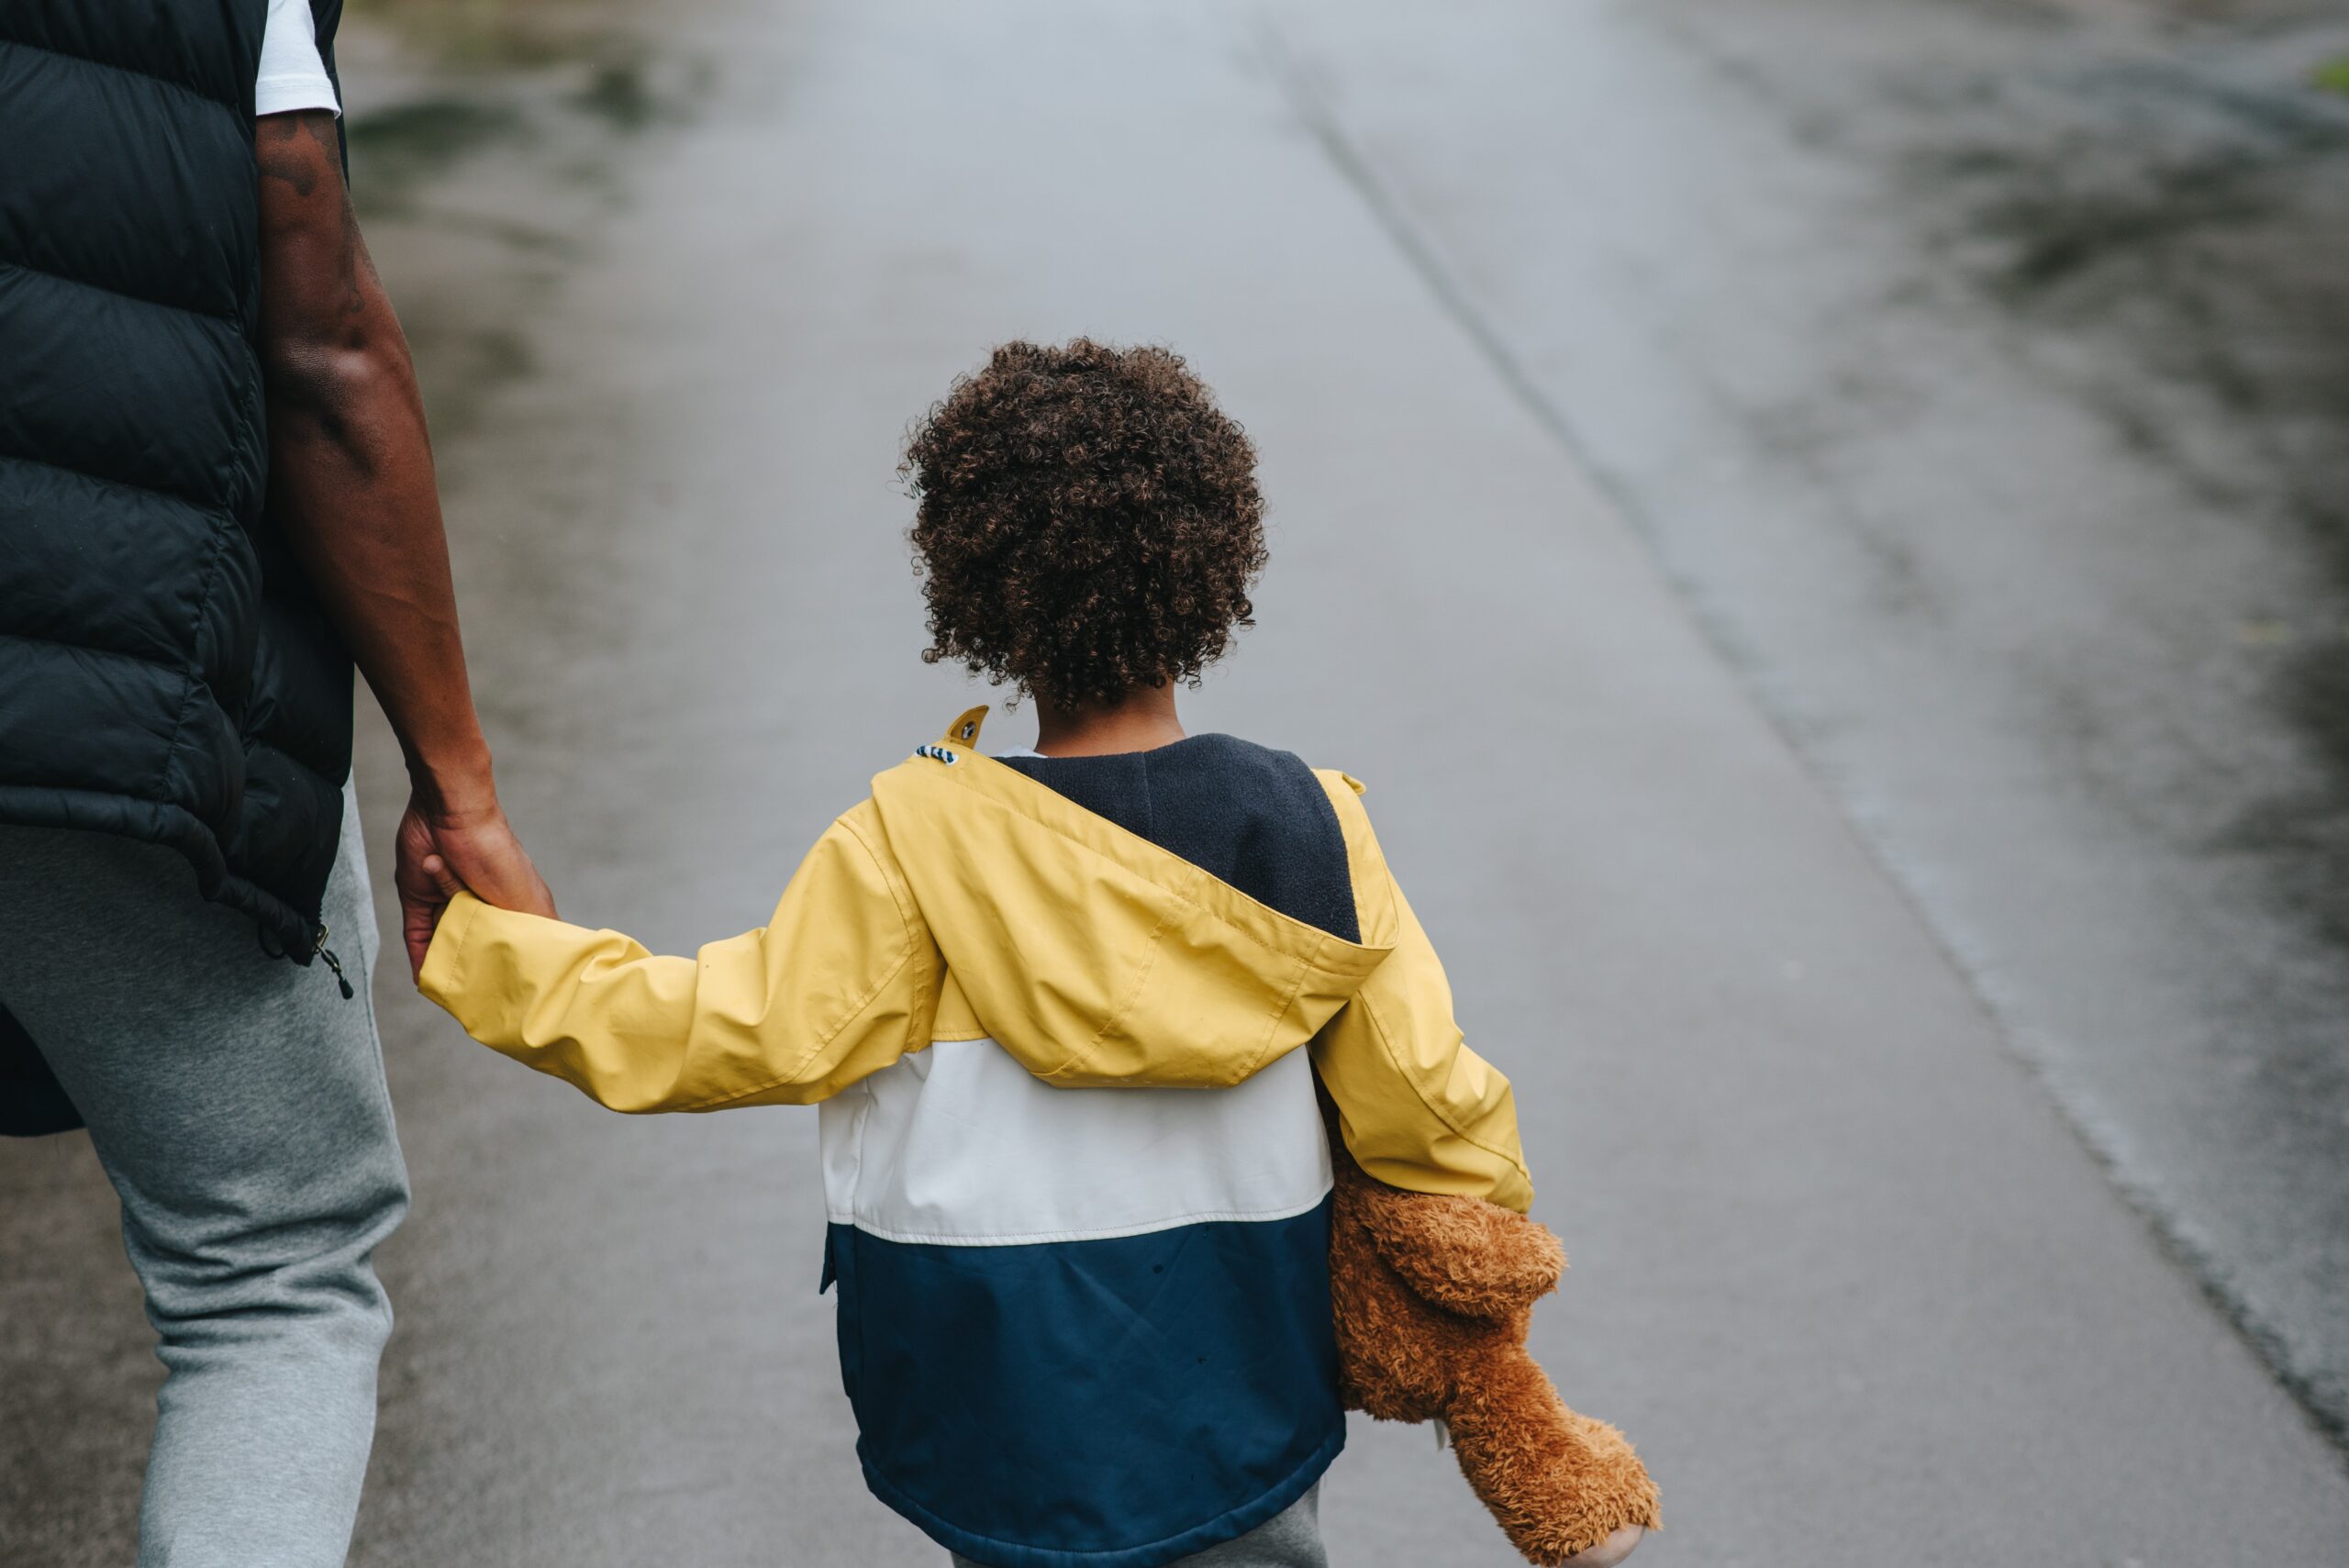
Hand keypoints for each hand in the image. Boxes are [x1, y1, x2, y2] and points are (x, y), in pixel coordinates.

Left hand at [395, 795, 554, 980]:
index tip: (516, 995)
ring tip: (454, 994)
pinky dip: (420, 956)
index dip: (513, 966)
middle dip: (478, 971)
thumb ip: (539, 932)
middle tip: (480, 1001)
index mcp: (509, 906)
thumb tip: (556, 969)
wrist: (453, 818)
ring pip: (446, 943)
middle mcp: (479, 906)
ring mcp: (447, 902)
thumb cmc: (499, 858)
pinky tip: (424, 979)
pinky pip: (417, 935)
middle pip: (476, 947)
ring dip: (447, 964)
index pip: (512, 943)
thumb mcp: (528, 901)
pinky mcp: (419, 899)